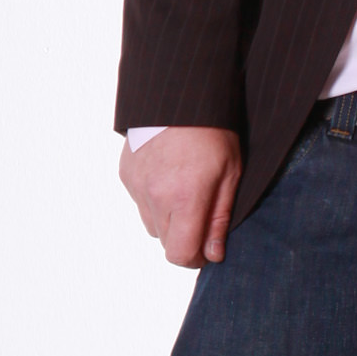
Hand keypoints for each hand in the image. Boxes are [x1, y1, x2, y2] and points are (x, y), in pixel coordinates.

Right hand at [118, 126, 241, 267]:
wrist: (179, 97)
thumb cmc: (213, 133)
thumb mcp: (231, 174)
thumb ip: (219, 219)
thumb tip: (213, 255)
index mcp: (185, 198)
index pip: (180, 255)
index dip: (195, 258)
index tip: (207, 248)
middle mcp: (155, 196)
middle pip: (166, 243)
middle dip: (184, 238)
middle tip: (201, 216)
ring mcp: (136, 185)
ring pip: (152, 225)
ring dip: (168, 220)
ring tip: (185, 192)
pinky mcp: (126, 174)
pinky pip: (140, 203)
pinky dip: (154, 200)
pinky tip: (169, 177)